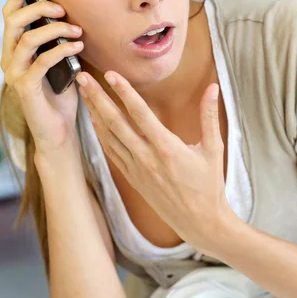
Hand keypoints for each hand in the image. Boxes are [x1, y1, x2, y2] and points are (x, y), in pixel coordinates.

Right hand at [0, 0, 84, 152]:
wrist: (59, 131)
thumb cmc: (61, 97)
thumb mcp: (61, 63)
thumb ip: (57, 42)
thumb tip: (70, 17)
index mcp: (15, 52)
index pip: (10, 17)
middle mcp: (9, 60)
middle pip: (14, 22)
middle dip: (38, 8)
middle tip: (61, 8)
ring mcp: (15, 74)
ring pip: (27, 39)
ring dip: (54, 29)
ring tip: (77, 31)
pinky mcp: (25, 87)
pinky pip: (41, 61)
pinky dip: (61, 50)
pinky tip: (78, 47)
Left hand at [77, 71, 231, 252]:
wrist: (200, 222)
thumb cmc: (209, 186)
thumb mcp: (213, 149)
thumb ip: (208, 116)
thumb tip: (213, 88)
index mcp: (167, 148)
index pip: (140, 114)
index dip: (124, 92)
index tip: (111, 74)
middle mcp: (146, 158)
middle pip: (116, 122)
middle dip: (98, 98)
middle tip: (82, 78)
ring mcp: (136, 169)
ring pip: (109, 137)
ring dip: (95, 113)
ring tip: (84, 93)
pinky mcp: (132, 179)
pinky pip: (111, 153)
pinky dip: (100, 135)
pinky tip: (94, 121)